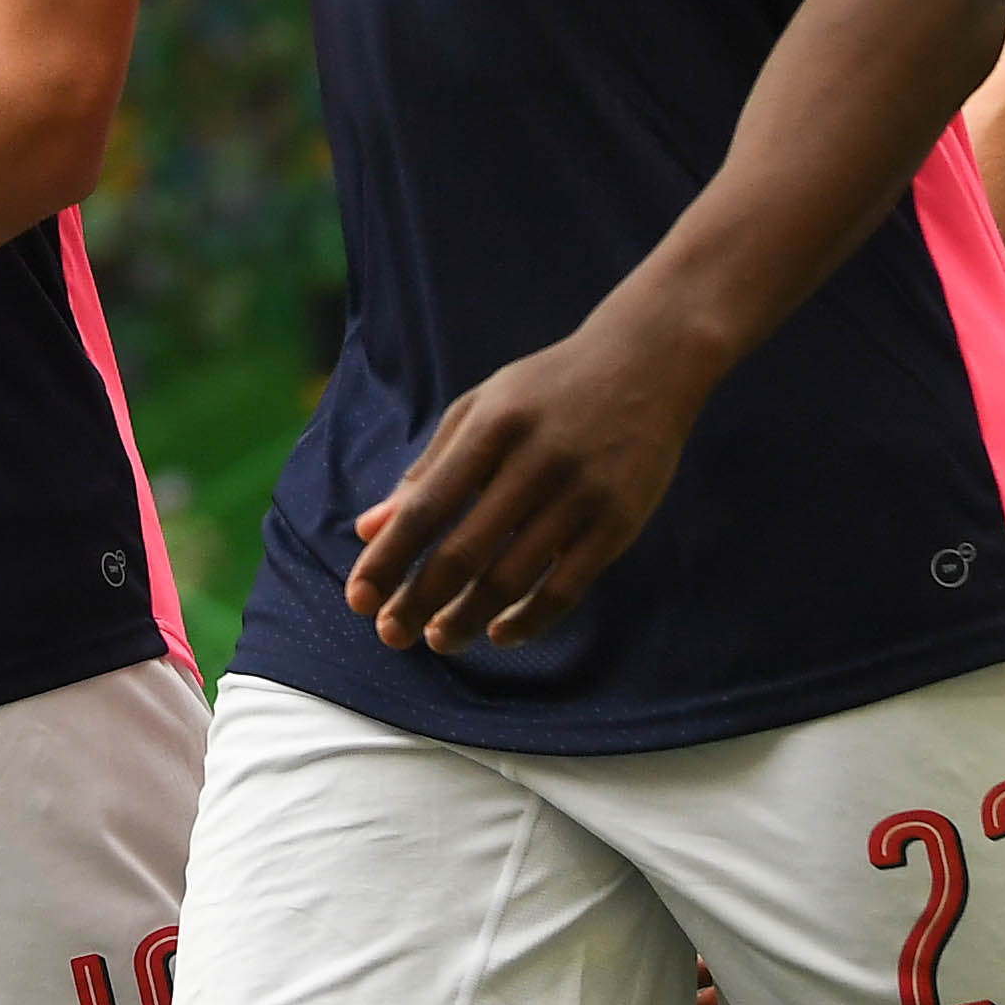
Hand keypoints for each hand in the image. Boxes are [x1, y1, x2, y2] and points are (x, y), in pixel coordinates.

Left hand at [343, 310, 717, 651]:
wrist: (647, 364)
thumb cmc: (546, 391)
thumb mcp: (480, 410)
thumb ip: (427, 469)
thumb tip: (369, 530)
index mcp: (490, 426)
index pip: (426, 507)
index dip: (388, 558)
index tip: (357, 598)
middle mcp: (534, 461)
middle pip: (464, 551)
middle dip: (419, 600)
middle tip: (391, 635)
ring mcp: (580, 495)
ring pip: (512, 577)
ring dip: (468, 618)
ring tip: (439, 640)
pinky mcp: (619, 523)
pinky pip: (567, 587)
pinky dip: (529, 619)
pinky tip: (499, 633)